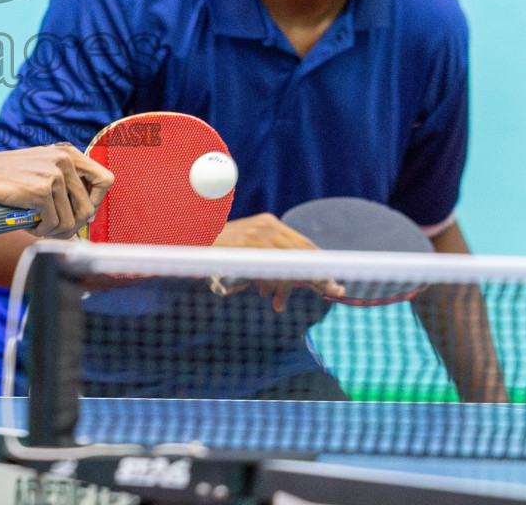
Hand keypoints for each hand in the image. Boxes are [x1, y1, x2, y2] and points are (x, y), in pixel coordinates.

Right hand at [0, 143, 113, 238]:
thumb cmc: (5, 178)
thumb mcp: (40, 169)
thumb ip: (62, 183)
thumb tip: (87, 218)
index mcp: (68, 153)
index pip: (105, 180)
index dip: (96, 201)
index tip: (79, 212)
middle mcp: (64, 160)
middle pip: (88, 208)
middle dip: (72, 226)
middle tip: (52, 229)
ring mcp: (53, 175)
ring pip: (70, 221)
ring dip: (53, 231)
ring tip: (36, 225)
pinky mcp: (40, 191)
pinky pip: (53, 225)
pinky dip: (40, 231)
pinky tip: (27, 224)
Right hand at [211, 213, 344, 311]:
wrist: (189, 236)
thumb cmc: (219, 247)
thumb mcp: (248, 248)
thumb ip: (269, 257)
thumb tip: (294, 280)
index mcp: (270, 223)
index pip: (303, 244)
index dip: (320, 262)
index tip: (335, 278)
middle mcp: (267, 225)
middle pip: (303, 252)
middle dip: (320, 274)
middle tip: (336, 290)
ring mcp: (256, 234)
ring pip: (289, 263)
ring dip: (298, 284)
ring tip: (299, 301)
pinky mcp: (245, 246)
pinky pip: (268, 270)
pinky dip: (275, 287)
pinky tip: (275, 302)